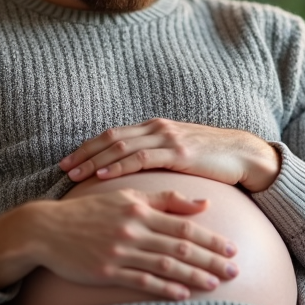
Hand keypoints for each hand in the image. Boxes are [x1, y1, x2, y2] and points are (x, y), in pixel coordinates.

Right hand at [22, 188, 238, 300]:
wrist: (46, 229)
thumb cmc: (89, 212)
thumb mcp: (127, 196)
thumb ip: (166, 199)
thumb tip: (204, 203)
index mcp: (140, 208)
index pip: (184, 225)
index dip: (210, 238)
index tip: (232, 248)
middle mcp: (133, 229)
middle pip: (180, 246)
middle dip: (210, 259)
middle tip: (234, 270)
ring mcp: (120, 251)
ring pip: (165, 265)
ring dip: (193, 276)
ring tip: (215, 284)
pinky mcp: (107, 271)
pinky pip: (141, 281)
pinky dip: (164, 288)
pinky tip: (182, 295)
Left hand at [59, 119, 280, 192]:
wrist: (242, 154)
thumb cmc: (210, 159)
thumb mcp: (177, 154)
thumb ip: (155, 158)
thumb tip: (132, 173)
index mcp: (153, 128)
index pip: (112, 135)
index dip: (88, 148)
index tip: (67, 162)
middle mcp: (156, 129)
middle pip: (110, 138)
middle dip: (84, 154)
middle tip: (61, 169)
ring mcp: (167, 138)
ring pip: (121, 146)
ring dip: (95, 160)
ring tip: (76, 174)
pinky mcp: (178, 152)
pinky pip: (142, 158)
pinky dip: (120, 165)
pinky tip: (105, 175)